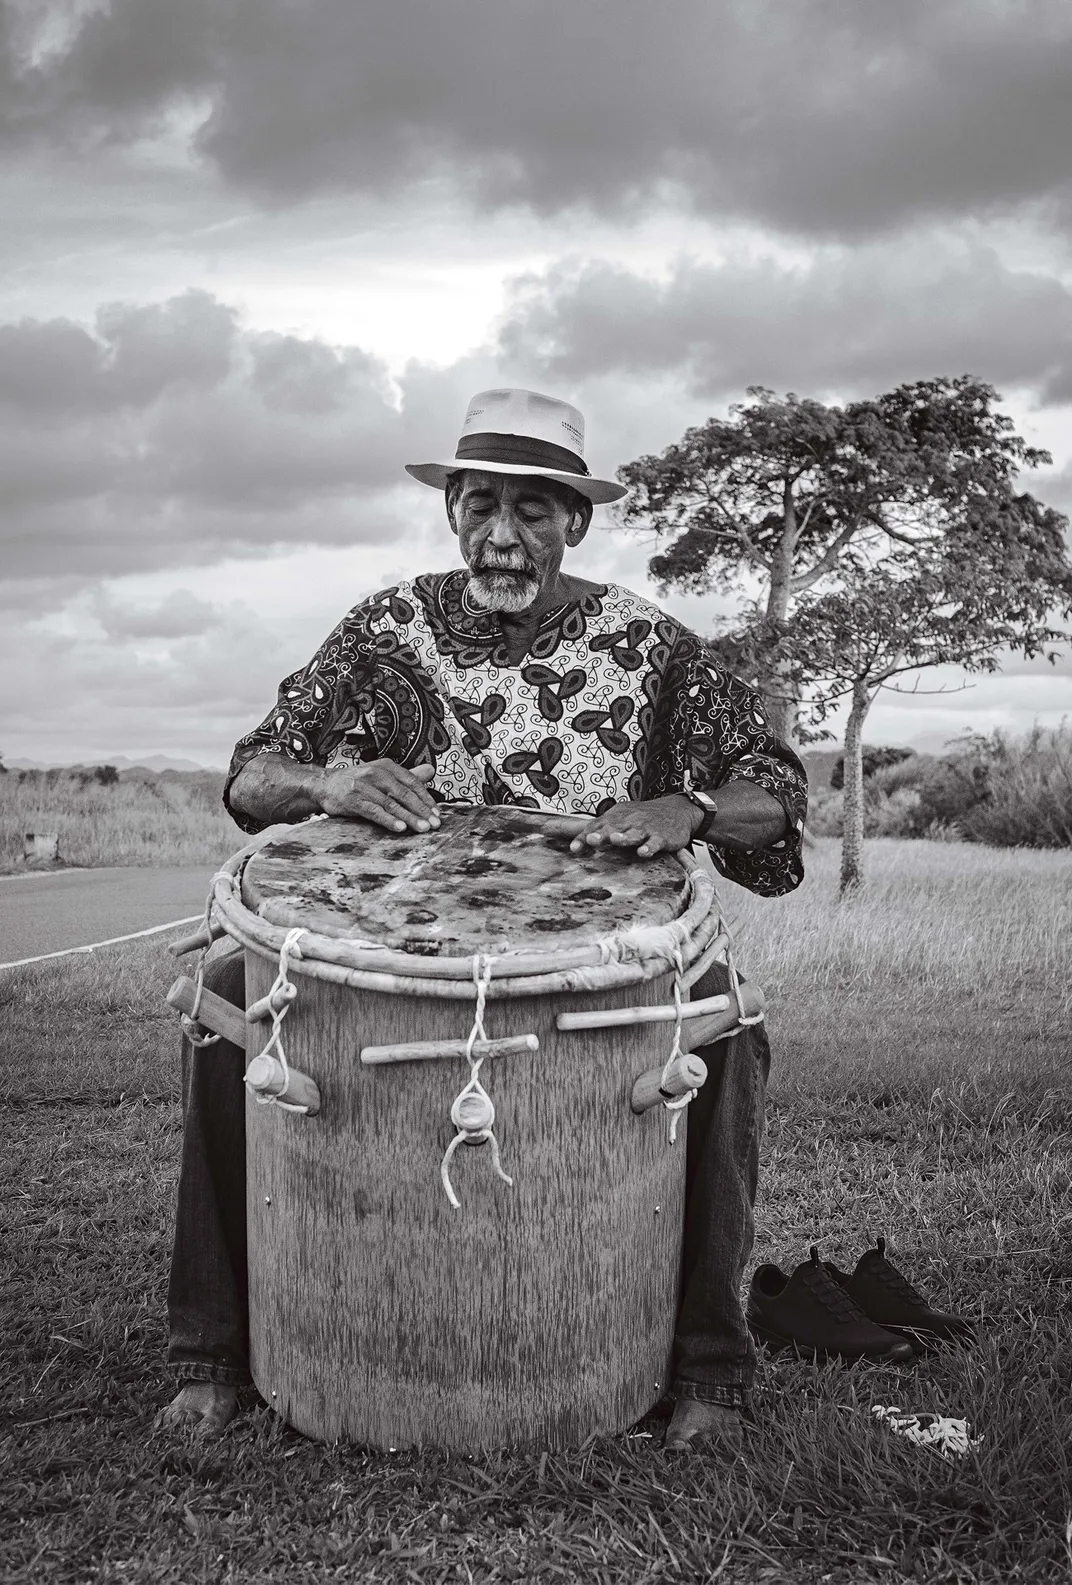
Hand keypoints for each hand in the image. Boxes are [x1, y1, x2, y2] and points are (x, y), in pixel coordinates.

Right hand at [319, 761, 440, 833]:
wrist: (325, 784)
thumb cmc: (357, 782)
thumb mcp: (382, 774)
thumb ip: (407, 776)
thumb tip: (431, 771)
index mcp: (387, 766)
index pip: (412, 782)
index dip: (426, 798)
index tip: (438, 813)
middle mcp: (376, 773)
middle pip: (404, 793)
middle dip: (422, 810)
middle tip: (435, 824)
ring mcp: (363, 786)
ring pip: (391, 804)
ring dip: (409, 817)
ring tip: (422, 828)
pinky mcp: (352, 800)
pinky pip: (374, 811)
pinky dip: (388, 820)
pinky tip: (399, 828)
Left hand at [568, 795, 700, 858]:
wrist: (677, 810)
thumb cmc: (642, 818)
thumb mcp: (619, 819)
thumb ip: (599, 831)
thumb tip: (573, 844)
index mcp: (616, 817)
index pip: (597, 826)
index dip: (584, 837)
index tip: (574, 848)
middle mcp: (629, 821)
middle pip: (613, 827)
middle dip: (602, 834)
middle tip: (591, 840)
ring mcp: (646, 828)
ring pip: (633, 833)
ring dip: (624, 837)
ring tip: (615, 840)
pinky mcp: (662, 837)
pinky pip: (655, 842)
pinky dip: (649, 847)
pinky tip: (643, 852)